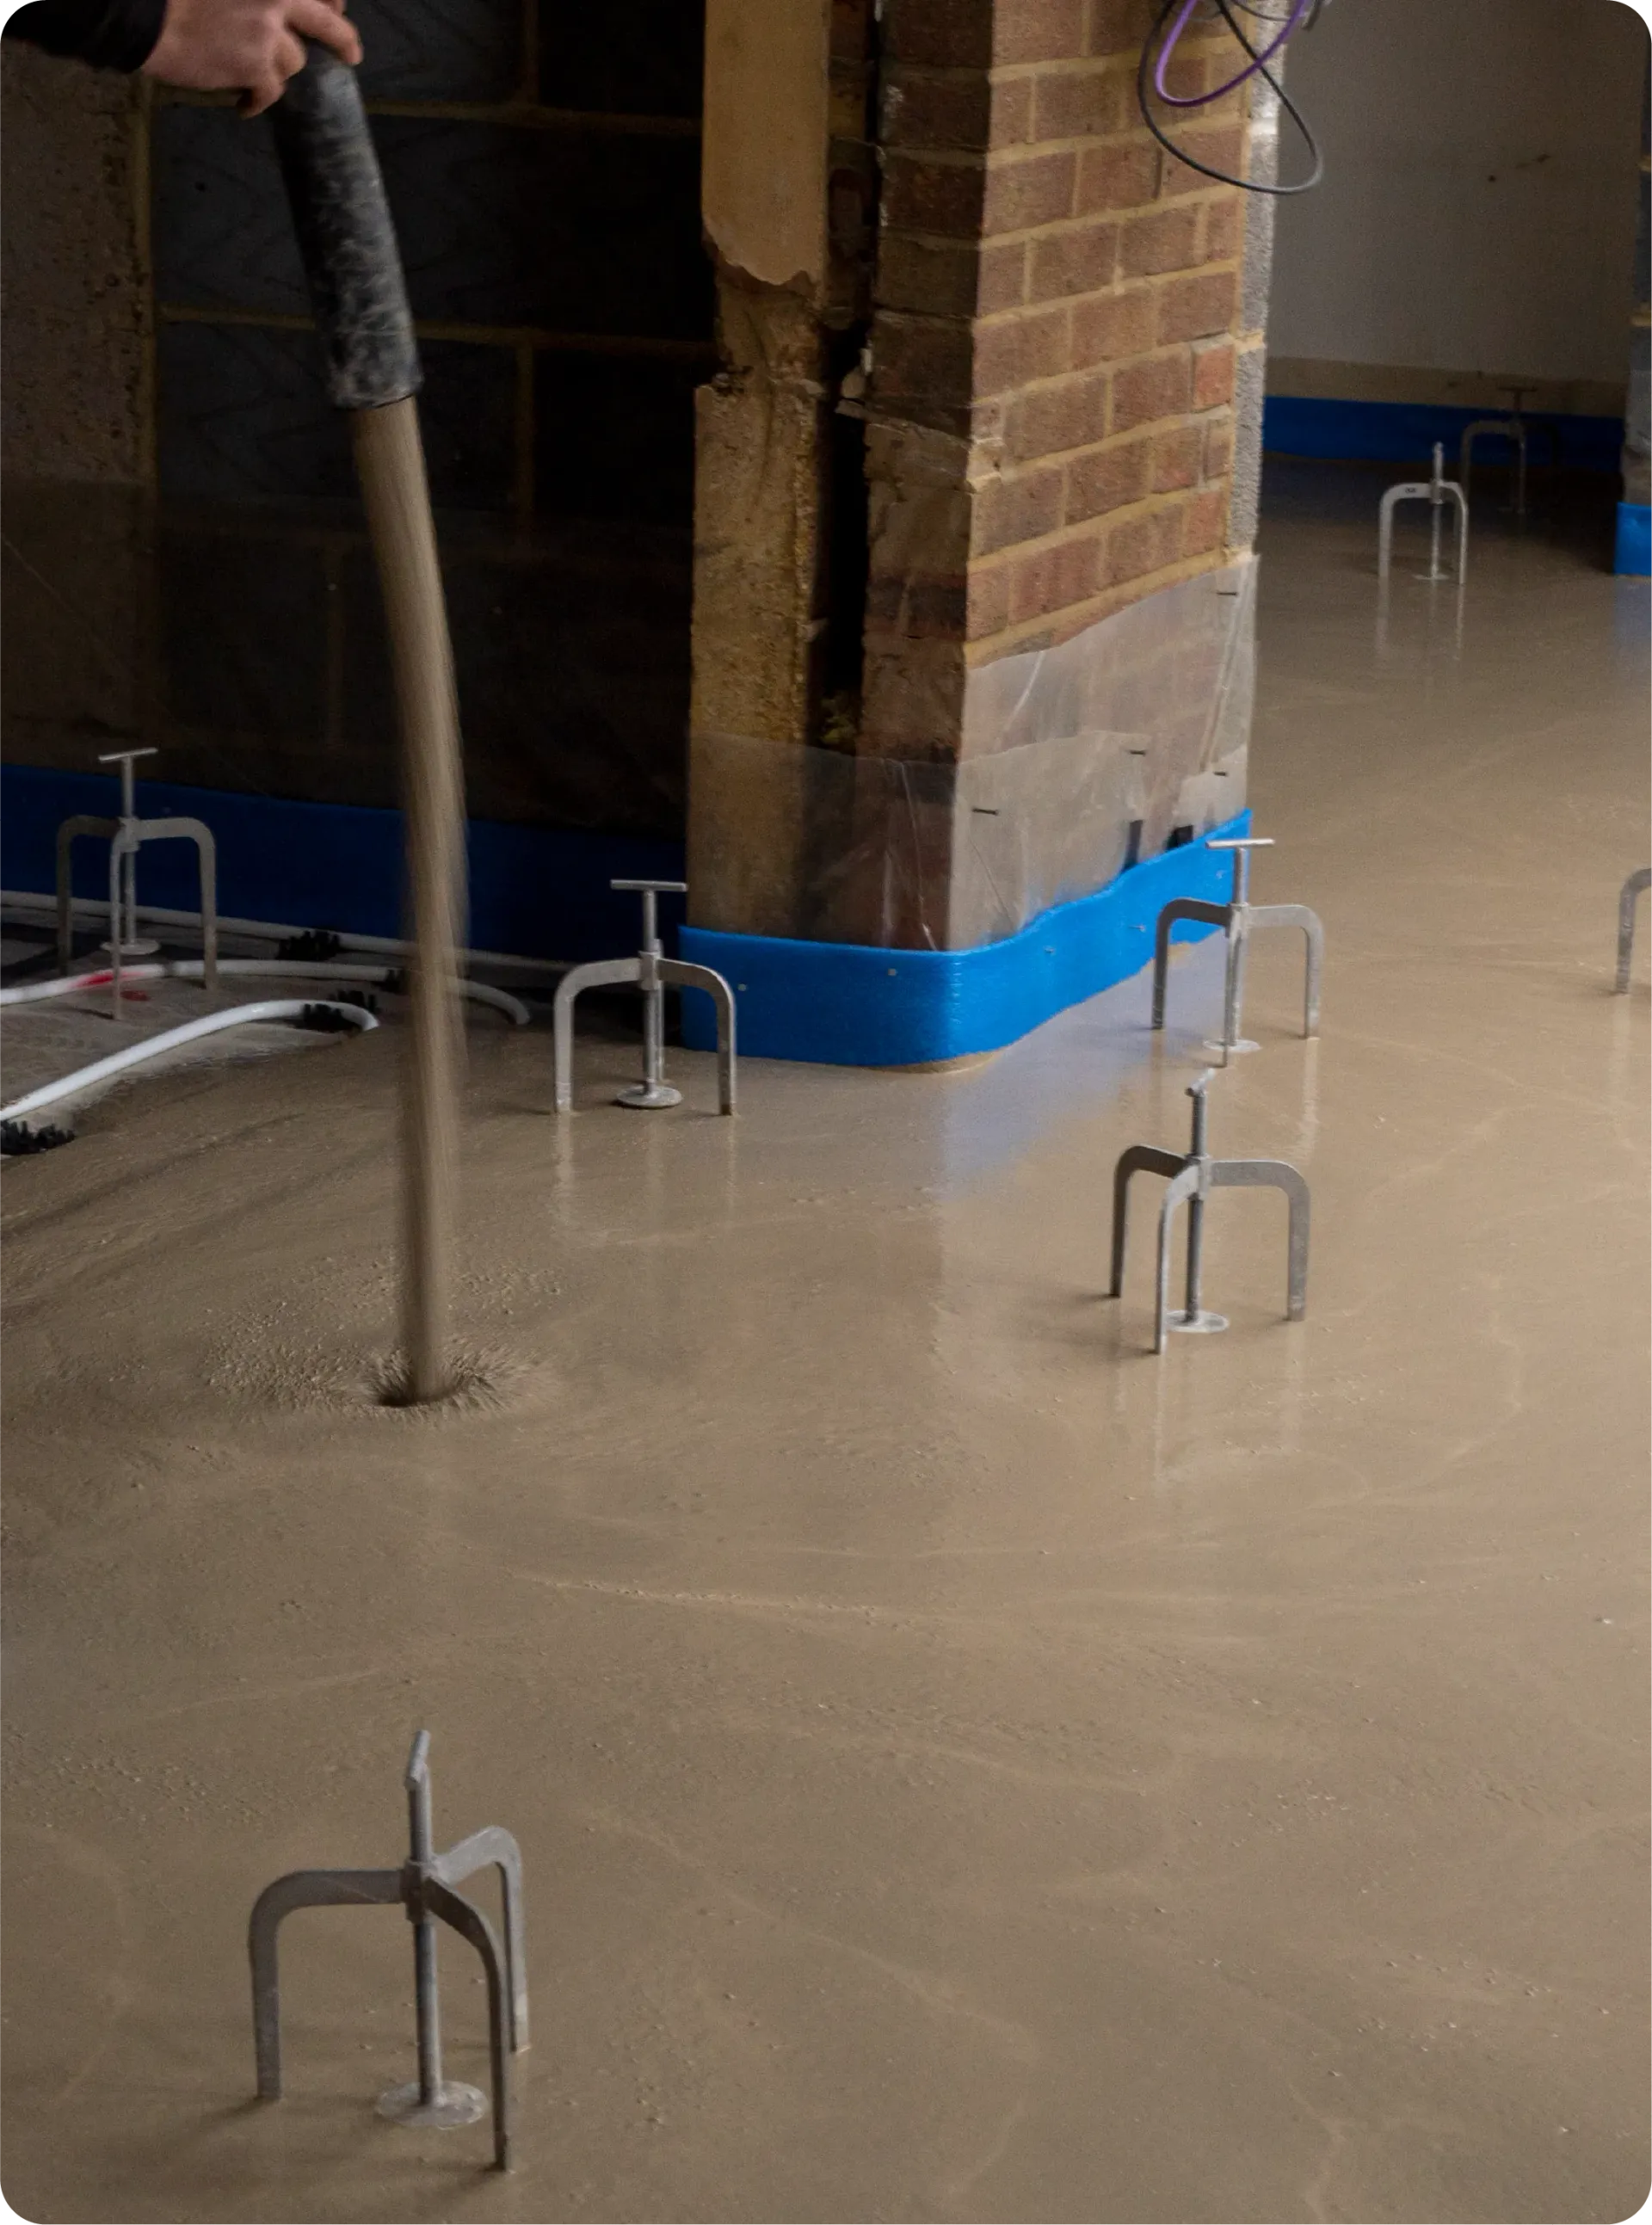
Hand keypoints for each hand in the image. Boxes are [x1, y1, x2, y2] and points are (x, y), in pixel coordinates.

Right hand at [142, 0, 361, 117]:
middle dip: (345, 42)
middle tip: (352, 56)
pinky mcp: (257, 67)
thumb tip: (276, 14)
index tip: (335, 9)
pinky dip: (257, 101)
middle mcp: (278, 1)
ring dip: (276, 70)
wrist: (148, 13)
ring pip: (293, 62)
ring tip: (254, 75)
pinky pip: (271, 92)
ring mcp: (270, 34)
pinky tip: (243, 105)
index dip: (331, 3)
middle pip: (328, 25)